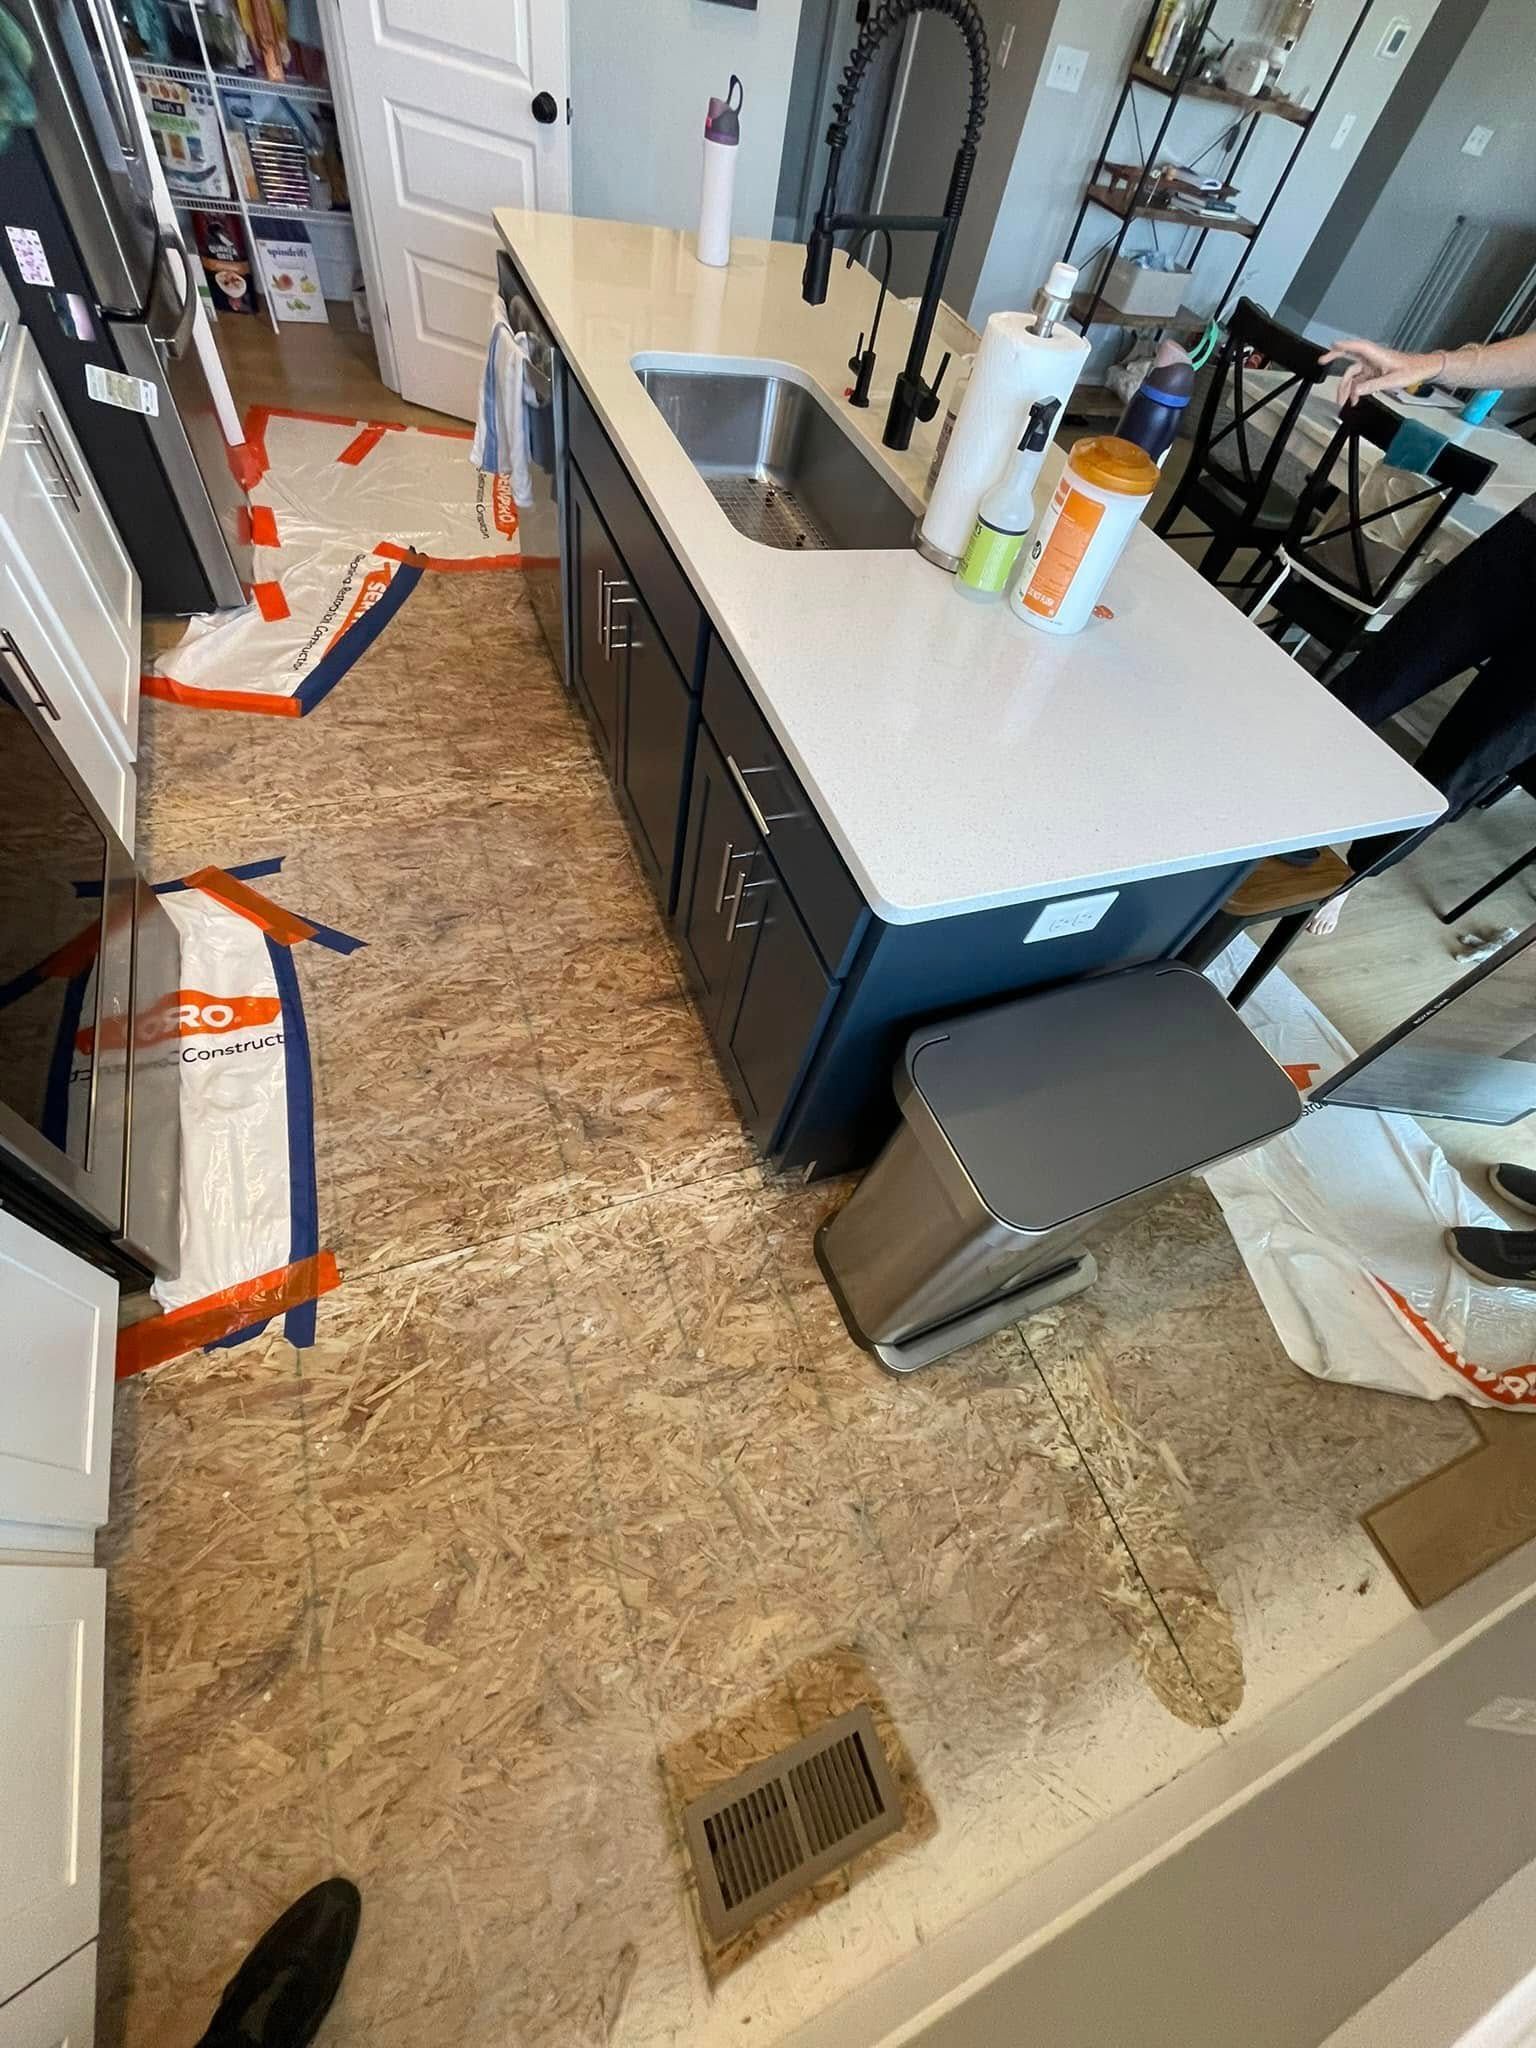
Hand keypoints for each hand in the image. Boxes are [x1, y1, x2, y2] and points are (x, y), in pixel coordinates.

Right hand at [1320, 338, 1439, 408]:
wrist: (1422, 369)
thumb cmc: (1412, 370)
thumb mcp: (1393, 381)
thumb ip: (1373, 386)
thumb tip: (1356, 391)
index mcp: (1377, 355)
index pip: (1358, 348)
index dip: (1345, 345)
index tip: (1333, 345)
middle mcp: (1372, 358)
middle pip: (1350, 356)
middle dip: (1335, 357)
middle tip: (1322, 361)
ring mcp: (1372, 365)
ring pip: (1353, 374)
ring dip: (1346, 387)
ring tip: (1343, 402)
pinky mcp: (1373, 372)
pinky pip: (1359, 380)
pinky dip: (1355, 390)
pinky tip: (1354, 400)